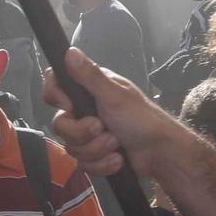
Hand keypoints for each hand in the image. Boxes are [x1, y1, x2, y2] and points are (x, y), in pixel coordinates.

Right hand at [44, 47, 201, 181]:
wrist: (161, 154)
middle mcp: (86, 110)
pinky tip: (118, 160)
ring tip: (117, 145)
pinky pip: (84, 164)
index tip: (70, 105)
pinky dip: (102, 164)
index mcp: (89, 89)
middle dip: (82, 133)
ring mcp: (89, 135)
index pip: (55, 86)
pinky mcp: (95, 155)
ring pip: (72, 147)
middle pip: (60, 124)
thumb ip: (89, 76)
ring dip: (96, 150)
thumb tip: (69, 51)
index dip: (56, 97)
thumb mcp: (114, 95)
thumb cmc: (141, 118)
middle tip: (103, 128)